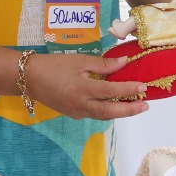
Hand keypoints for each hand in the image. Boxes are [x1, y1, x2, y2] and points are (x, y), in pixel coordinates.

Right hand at [29, 52, 148, 119]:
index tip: (143, 87)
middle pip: (111, 111)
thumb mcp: (79, 60)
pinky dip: (107, 111)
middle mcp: (82, 105)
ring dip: (120, 112)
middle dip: (130, 110)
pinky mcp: (73, 114)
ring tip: (134, 107)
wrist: (29, 78)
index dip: (129, 89)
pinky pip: (94, 115)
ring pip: (103, 115)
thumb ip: (103, 64)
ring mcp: (77, 112)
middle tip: (146, 105)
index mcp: (83, 89)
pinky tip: (114, 106)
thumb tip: (123, 63)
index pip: (112, 91)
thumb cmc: (54, 65)